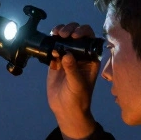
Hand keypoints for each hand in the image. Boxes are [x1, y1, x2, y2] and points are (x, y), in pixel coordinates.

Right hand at [46, 22, 100, 139]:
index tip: (74, 36)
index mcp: (91, 58)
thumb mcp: (77, 84)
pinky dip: (51, 42)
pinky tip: (49, 43)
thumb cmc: (78, 98)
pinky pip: (54, 47)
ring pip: (65, 37)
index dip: (83, 32)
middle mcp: (80, 54)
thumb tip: (66, 54)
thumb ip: (72, 69)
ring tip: (55, 34)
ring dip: (60, 32)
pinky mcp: (56, 61)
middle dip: (70, 29)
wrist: (66, 109)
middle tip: (62, 34)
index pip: (90, 38)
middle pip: (77, 34)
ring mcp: (67, 57)